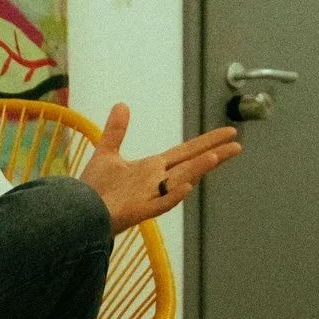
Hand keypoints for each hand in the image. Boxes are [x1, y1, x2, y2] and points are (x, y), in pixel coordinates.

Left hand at [78, 103, 242, 232]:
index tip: (228, 134)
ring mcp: (150, 196)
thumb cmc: (95, 189)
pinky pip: (161, 204)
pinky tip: (185, 186)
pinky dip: (173, 195)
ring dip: (196, 170)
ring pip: (179, 181)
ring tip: (215, 156)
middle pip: (189, 164)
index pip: (185, 152)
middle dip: (213, 154)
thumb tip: (122, 104)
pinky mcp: (139, 211)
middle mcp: (156, 180)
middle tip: (238, 145)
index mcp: (152, 167)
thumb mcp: (107, 154)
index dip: (207, 142)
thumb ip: (116, 130)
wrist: (81, 214)